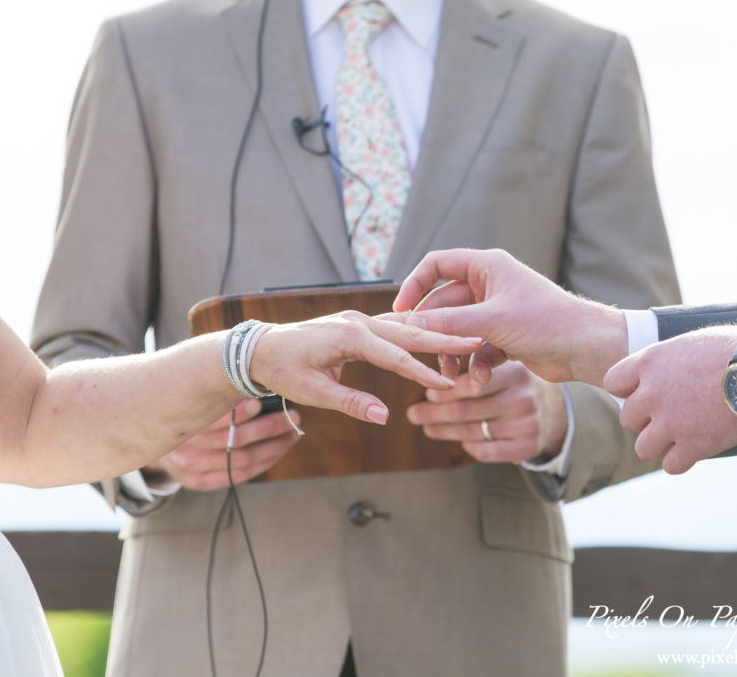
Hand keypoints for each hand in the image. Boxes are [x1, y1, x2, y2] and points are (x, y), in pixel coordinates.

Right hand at [147, 399, 301, 490]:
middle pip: (237, 441)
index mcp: (182, 424)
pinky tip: (279, 449)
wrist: (150, 436)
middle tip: (294, 416)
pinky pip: (240, 475)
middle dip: (272, 428)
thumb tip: (257, 378)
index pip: (220, 420)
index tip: (266, 400)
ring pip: (244, 460)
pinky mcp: (198, 482)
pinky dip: (264, 462)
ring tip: (293, 432)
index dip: (245, 412)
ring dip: (275, 446)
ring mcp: (191, 470)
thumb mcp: (189, 395)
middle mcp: (185, 450)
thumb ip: (215, 389)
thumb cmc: (181, 407)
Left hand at [251, 311, 481, 424]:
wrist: (260, 348)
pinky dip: (416, 332)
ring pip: (404, 326)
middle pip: (410, 332)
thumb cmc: (284, 371)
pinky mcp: (356, 324)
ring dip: (434, 333)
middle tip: (476, 341)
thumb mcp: (314, 392)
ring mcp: (358, 320)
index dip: (424, 374)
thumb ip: (352, 404)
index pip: (397, 357)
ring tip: (465, 337)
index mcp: (349, 337)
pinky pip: (392, 327)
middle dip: (444, 339)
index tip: (449, 384)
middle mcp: (358, 322)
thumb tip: (385, 417)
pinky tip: (434, 334)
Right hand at [392, 248, 628, 385]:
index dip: (414, 285)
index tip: (400, 311)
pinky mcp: (505, 336)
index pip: (437, 265)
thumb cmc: (546, 322)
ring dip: (453, 352)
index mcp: (487, 267)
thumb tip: (411, 325)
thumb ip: (449, 322)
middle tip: (420, 352)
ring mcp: (497, 312)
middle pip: (444, 304)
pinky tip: (482, 378)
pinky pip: (477, 348)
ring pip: (459, 330)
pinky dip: (476, 363)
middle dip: (434, 331)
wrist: (586, 348)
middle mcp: (490, 285)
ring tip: (452, 374)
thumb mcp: (492, 321)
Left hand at [406, 361, 567, 463]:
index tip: (426, 392)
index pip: (472, 385)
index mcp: (515, 372)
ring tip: (427, 427)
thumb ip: (471, 364)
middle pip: (468, 410)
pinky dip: (470, 447)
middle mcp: (525, 398)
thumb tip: (426, 365)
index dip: (445, 391)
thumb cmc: (514, 382)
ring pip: (474, 432)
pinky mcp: (530, 447)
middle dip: (435, 413)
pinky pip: (489, 451)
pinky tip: (460, 442)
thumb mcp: (501, 365)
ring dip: (445, 431)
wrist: (554, 408)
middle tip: (413, 414)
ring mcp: (529, 424)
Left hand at [603, 326, 736, 473]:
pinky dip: (682, 461)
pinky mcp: (693, 445)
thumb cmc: (735, 348)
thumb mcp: (690, 342)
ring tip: (682, 436)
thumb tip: (662, 368)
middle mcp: (652, 393)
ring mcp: (671, 422)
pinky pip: (671, 465)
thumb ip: (667, 360)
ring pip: (644, 448)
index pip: (613, 383)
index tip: (648, 392)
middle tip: (673, 415)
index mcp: (649, 362)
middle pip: (628, 419)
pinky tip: (696, 449)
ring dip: (661, 445)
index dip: (629, 390)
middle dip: (647, 420)